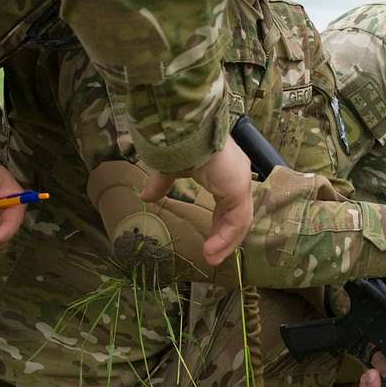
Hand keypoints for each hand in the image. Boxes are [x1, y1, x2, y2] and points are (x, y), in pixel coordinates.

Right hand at [142, 139, 252, 264]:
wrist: (182, 128)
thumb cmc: (177, 142)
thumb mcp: (168, 168)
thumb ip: (162, 184)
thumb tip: (145, 197)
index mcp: (224, 172)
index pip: (229, 205)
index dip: (219, 226)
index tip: (208, 243)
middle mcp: (237, 177)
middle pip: (237, 216)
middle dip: (224, 238)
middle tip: (211, 256)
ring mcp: (240, 182)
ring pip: (240, 221)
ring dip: (226, 243)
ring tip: (211, 258)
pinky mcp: (238, 188)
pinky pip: (237, 220)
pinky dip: (225, 237)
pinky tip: (211, 249)